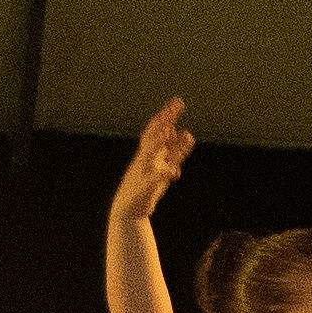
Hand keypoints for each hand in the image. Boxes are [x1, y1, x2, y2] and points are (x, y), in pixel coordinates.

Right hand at [115, 97, 193, 219]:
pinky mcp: (145, 187)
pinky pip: (154, 179)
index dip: (166, 116)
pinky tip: (174, 172)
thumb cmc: (146, 186)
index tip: (177, 101)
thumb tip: (183, 133)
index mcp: (148, 153)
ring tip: (169, 132)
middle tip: (177, 105)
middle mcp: (144, 159)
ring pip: (149, 154)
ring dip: (158, 143)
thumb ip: (174, 152)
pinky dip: (163, 174)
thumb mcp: (163, 166)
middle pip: (153, 136)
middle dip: (164, 120)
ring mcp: (143, 172)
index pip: (157, 129)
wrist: (127, 210)